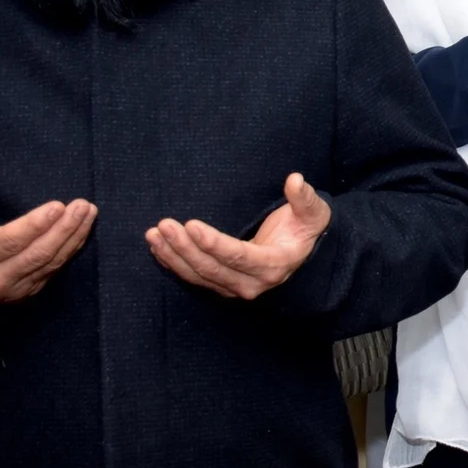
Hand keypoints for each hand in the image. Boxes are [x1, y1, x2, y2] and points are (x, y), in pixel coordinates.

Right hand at [0, 164, 95, 304]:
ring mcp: (13, 291)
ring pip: (49, 264)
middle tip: (82, 205)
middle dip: (63, 230)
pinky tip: (83, 228)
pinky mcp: (27, 292)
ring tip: (88, 211)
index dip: (32, 226)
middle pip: (36, 256)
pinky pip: (54, 270)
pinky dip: (71, 248)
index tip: (57, 206)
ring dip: (73, 237)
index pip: (5, 244)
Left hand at [145, 173, 330, 300]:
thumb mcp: (314, 213)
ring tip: (153, 234)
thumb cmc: (306, 229)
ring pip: (198, 276)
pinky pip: (194, 278)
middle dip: (184, 247)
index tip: (191, 225)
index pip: (239, 256)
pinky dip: (173, 264)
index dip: (213, 243)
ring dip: (173, 256)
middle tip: (163, 225)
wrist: (303, 254)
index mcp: (273, 265)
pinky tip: (158, 248)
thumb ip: (305, 198)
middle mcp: (252, 284)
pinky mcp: (222, 286)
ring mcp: (235, 288)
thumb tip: (295, 180)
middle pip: (211, 268)